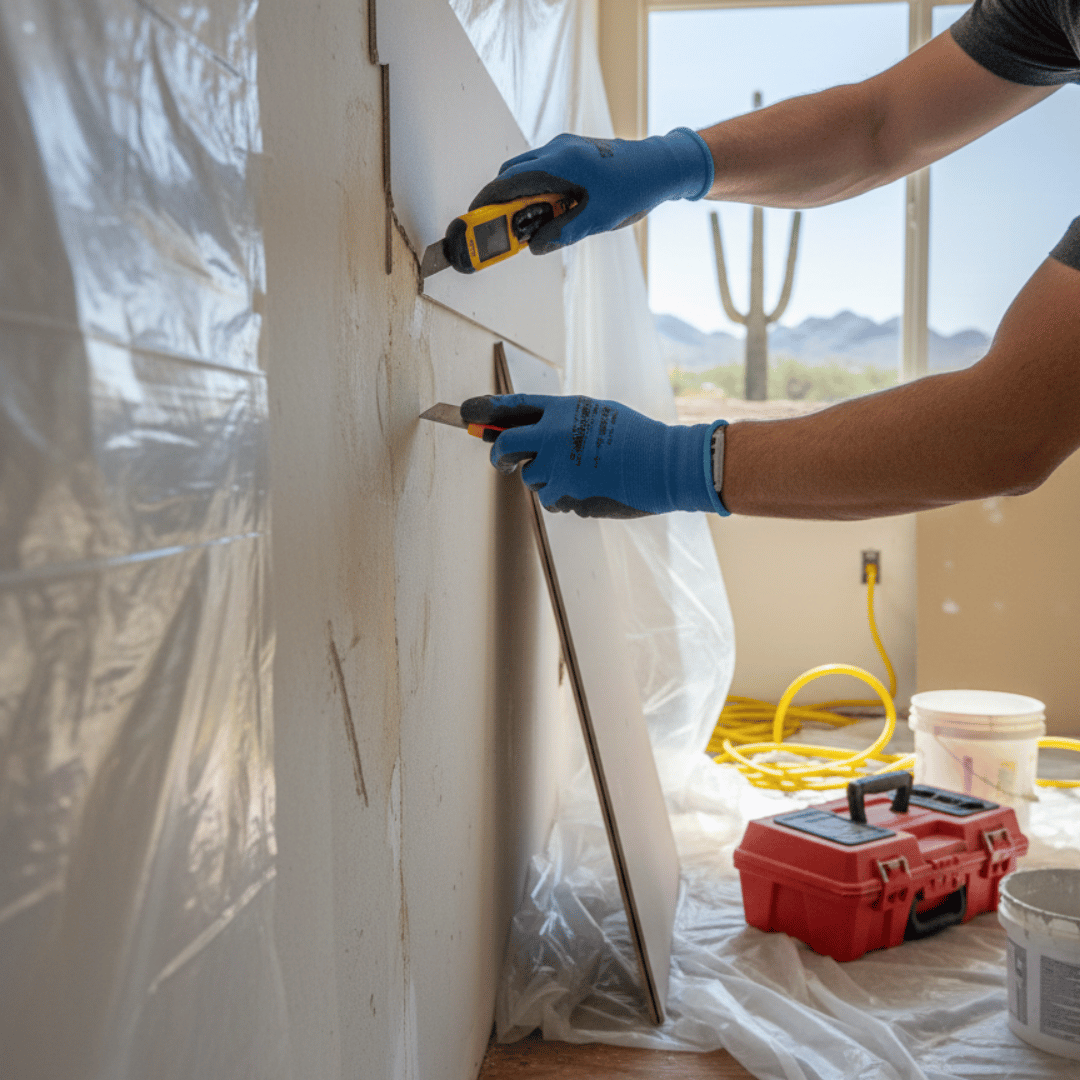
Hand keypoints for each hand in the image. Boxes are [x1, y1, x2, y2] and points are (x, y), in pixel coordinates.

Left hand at [460, 394, 726, 517]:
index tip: (465, 413)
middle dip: (498, 456)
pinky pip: (550, 499)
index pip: (511, 406)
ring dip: (545, 479)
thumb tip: (524, 431)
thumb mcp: (595, 415)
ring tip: (581, 473)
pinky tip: (590, 488)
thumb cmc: (635, 438)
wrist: (664, 464)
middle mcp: (552, 435)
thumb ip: (560, 421)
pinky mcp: (566, 494)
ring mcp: (557, 467)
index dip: (484, 410)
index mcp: (562, 409)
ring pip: (529, 478)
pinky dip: (564, 497)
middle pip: (504, 446)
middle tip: (501, 462)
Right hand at [467, 129, 713, 254]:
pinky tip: (556, 209)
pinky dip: (539, 189)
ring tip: (537, 223)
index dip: (487, 201)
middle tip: (506, 230)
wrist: (661, 165)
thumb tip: (534, 247)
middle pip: (512, 174)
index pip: (508, 181)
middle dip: (502, 201)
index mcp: (560, 164)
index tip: (474, 220)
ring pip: (528, 170)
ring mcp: (565, 147)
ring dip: (523, 196)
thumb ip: (562, 233)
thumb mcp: (596, 220)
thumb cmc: (632, 190)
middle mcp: (558, 149)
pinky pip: (544, 169)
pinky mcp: (573, 151)